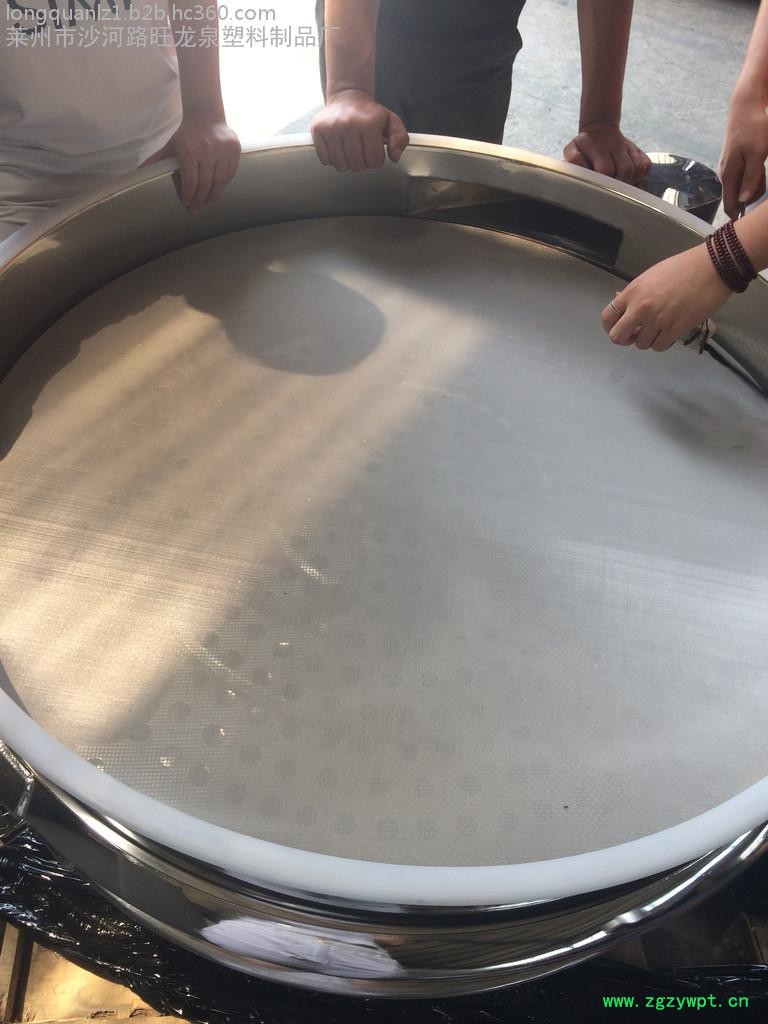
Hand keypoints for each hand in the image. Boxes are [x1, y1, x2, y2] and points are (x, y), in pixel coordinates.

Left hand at [144, 115, 240, 210]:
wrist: (206, 115)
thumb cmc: (186, 133)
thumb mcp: (171, 145)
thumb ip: (157, 159)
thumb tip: (139, 172)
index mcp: (190, 150)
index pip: (191, 181)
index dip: (189, 196)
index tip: (186, 204)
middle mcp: (208, 150)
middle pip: (206, 184)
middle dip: (201, 200)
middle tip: (197, 208)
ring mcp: (223, 150)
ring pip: (220, 181)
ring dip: (214, 195)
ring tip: (208, 202)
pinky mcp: (234, 149)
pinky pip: (230, 173)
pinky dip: (224, 183)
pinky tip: (218, 188)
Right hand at [311, 89, 409, 171]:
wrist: (347, 98)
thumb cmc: (369, 114)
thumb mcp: (391, 121)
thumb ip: (400, 138)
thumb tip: (394, 156)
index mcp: (368, 123)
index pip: (374, 161)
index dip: (375, 160)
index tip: (373, 149)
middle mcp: (348, 124)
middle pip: (357, 166)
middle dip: (361, 162)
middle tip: (361, 149)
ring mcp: (331, 127)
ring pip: (341, 166)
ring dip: (347, 162)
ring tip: (349, 148)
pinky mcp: (317, 130)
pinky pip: (326, 160)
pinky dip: (332, 158)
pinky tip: (338, 147)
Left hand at [564, 121, 651, 183]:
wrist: (600, 130)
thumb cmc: (583, 146)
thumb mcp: (572, 149)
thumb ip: (573, 160)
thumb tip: (580, 170)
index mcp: (599, 147)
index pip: (606, 169)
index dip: (604, 181)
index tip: (600, 188)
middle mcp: (616, 146)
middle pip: (625, 171)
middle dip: (618, 184)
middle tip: (611, 191)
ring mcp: (629, 148)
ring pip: (637, 169)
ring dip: (629, 181)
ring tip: (619, 186)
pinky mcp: (638, 151)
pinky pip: (645, 166)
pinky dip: (640, 175)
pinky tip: (629, 179)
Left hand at [601, 245, 731, 351]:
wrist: (712, 268)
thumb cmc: (683, 267)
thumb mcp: (651, 275)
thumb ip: (634, 292)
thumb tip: (619, 300)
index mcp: (633, 292)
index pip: (608, 317)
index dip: (611, 326)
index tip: (620, 326)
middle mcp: (641, 308)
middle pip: (618, 337)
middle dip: (624, 338)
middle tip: (634, 334)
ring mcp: (658, 320)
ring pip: (641, 344)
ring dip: (647, 339)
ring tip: (658, 328)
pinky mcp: (675, 330)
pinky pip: (659, 346)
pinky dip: (661, 343)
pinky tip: (667, 333)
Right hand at [719, 82, 767, 219]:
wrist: (745, 105)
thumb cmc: (753, 128)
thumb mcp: (757, 154)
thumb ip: (751, 178)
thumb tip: (743, 200)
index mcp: (729, 175)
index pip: (730, 205)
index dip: (739, 217)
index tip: (749, 223)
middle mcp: (725, 174)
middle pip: (737, 198)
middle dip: (750, 201)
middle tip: (764, 194)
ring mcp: (729, 167)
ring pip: (741, 187)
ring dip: (754, 189)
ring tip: (763, 178)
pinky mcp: (735, 160)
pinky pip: (744, 177)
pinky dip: (754, 179)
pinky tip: (761, 171)